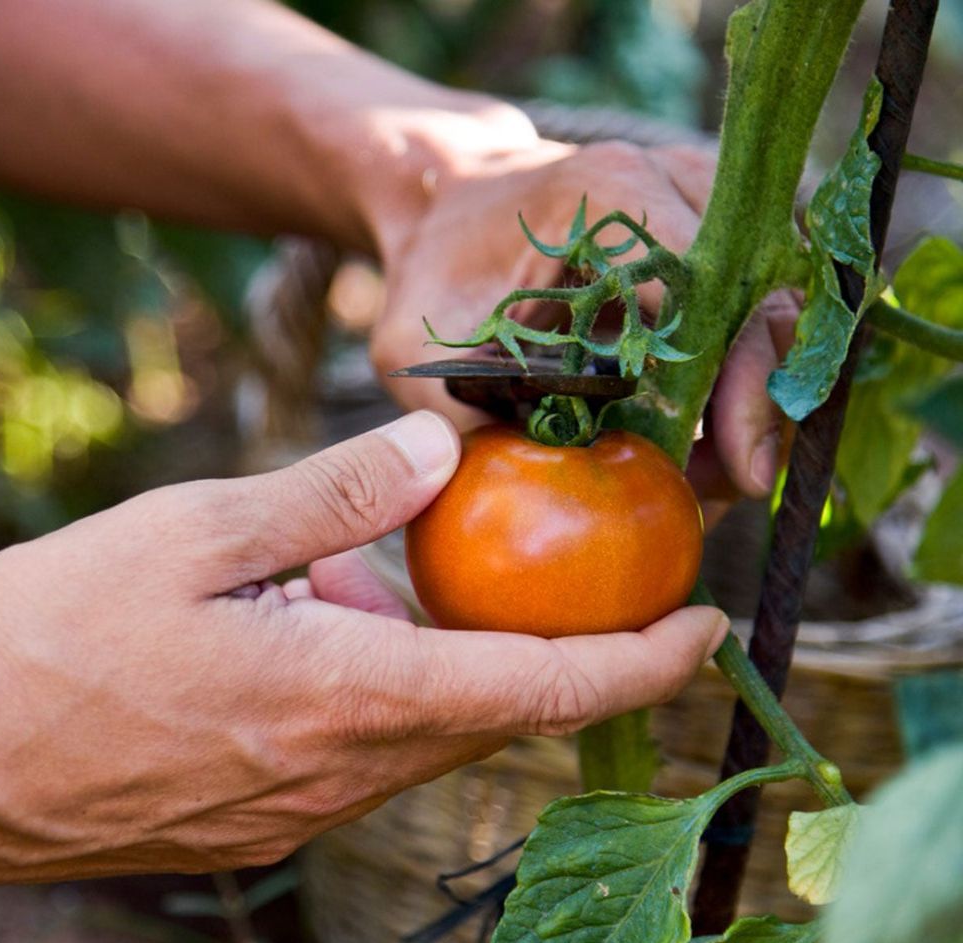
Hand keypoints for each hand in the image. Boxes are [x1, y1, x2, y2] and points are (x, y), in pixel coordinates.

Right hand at [0, 412, 726, 892]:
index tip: (704, 624)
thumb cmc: (50, 634)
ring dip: (447, 669)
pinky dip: (379, 698)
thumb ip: (333, 491)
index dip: (640, 660)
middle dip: (551, 654)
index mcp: (343, 696)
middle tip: (559, 573)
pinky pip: (353, 760)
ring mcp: (291, 815)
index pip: (543, 686)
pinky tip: (317, 639)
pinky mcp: (246, 829)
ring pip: (421, 738)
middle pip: (491, 714)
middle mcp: (337, 776)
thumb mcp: (196, 530)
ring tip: (410, 591)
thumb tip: (443, 450)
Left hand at [371, 137, 796, 514]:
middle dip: (757, 402)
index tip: (735, 464)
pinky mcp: (707, 233)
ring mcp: (701, 200)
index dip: (734, 379)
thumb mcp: (423, 348)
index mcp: (609, 194)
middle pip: (761, 297)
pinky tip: (709, 439)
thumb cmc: (434, 274)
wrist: (445, 209)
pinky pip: (752, 307)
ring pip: (771, 305)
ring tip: (720, 474)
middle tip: (737, 486)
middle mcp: (672, 181)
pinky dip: (739, 374)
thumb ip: (470, 423)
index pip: (708, 286)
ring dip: (753, 394)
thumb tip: (539, 510)